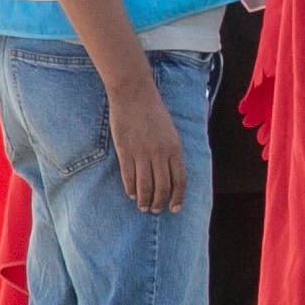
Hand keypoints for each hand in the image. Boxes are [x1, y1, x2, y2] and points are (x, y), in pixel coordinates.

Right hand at [110, 77, 187, 214]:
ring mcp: (142, 153)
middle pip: (162, 187)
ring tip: (143, 207)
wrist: (134, 94)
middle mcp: (160, 153)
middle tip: (155, 210)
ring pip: (145, 186)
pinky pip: (129, 177)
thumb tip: (171, 173)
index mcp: (174, 148)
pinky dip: (131, 189)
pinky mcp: (125, 151)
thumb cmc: (153, 112)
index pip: (179, 180)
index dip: (177, 197)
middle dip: (159, 203)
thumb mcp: (170, 131)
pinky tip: (132, 195)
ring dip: (145, 200)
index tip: (175, 209)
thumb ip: (172, 152)